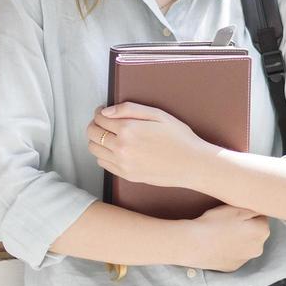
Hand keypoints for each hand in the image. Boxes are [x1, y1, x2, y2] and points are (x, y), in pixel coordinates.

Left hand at [87, 101, 212, 189]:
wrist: (192, 164)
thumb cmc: (178, 136)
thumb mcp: (157, 114)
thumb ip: (129, 109)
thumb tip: (105, 112)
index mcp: (128, 130)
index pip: (99, 118)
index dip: (99, 113)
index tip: (103, 112)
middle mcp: (121, 148)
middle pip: (92, 134)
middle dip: (95, 125)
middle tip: (104, 123)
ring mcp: (122, 164)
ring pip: (94, 150)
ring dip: (97, 140)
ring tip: (109, 136)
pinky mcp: (126, 175)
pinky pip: (103, 164)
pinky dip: (103, 155)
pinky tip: (115, 150)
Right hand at [182, 204, 270, 271]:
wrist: (193, 245)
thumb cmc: (214, 223)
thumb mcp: (236, 207)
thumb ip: (255, 207)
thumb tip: (263, 208)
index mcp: (262, 231)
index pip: (261, 217)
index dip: (247, 212)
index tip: (234, 212)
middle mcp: (259, 248)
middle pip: (255, 232)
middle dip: (246, 227)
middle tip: (227, 222)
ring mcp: (246, 259)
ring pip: (245, 244)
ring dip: (238, 238)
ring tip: (220, 233)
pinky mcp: (233, 267)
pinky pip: (235, 254)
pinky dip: (229, 249)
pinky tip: (218, 244)